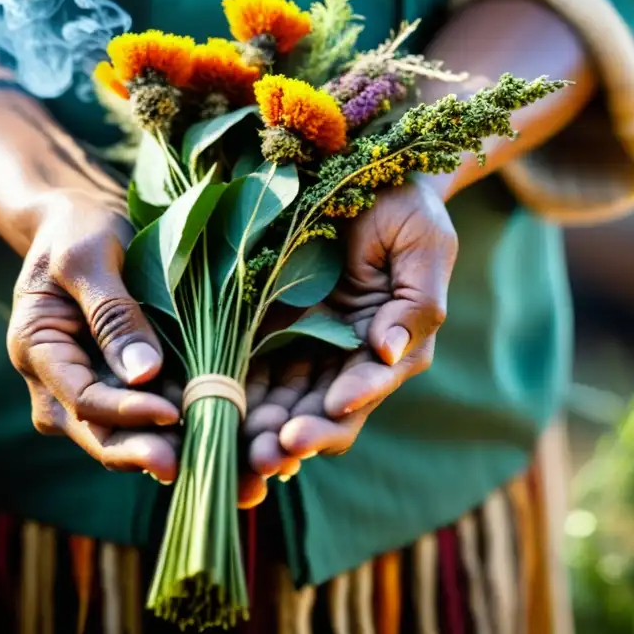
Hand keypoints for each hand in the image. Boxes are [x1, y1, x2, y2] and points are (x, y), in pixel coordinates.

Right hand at [7, 190, 180, 481]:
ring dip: (153, 448)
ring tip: (199, 457)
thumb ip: (113, 315)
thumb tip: (144, 375)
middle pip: (92, 430)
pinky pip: (133, 417)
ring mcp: (80, 386)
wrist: (77, 221)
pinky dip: (162, 429)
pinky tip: (201, 435)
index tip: (170, 412)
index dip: (124, 411)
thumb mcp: (91, 258)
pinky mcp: (111, 384)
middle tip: (181, 466)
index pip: (80, 397)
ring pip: (112, 433)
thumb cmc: (79, 230)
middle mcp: (52, 379)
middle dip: (136, 451)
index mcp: (36, 347)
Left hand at [240, 177, 457, 500]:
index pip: (361, 395)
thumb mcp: (424, 248)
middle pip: (317, 414)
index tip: (304, 431)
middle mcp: (346, 359)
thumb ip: (415, 305)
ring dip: (257, 430)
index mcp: (389, 349)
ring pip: (281, 403)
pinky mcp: (271, 327)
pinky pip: (250, 368)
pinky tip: (209, 411)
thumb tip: (389, 353)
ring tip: (231, 449)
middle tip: (261, 457)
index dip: (335, 417)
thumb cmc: (407, 212)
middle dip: (289, 440)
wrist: (370, 176)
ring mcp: (307, 345)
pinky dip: (232, 394)